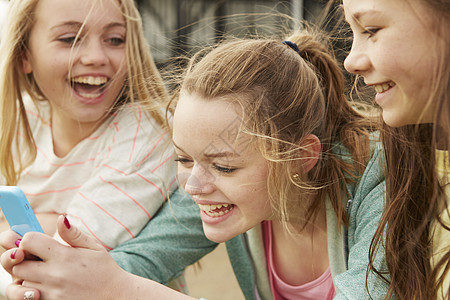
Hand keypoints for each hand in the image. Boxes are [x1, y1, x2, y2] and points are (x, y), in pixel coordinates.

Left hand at [2, 215, 131, 299]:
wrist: (116, 297)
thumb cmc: (105, 270)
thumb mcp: (94, 247)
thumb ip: (73, 234)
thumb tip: (60, 218)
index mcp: (64, 256)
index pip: (28, 241)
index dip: (29, 239)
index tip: (37, 243)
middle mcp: (54, 275)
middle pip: (18, 264)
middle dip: (23, 259)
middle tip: (36, 259)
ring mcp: (51, 293)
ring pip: (20, 284)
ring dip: (26, 278)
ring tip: (42, 275)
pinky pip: (29, 299)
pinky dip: (31, 293)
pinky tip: (45, 287)